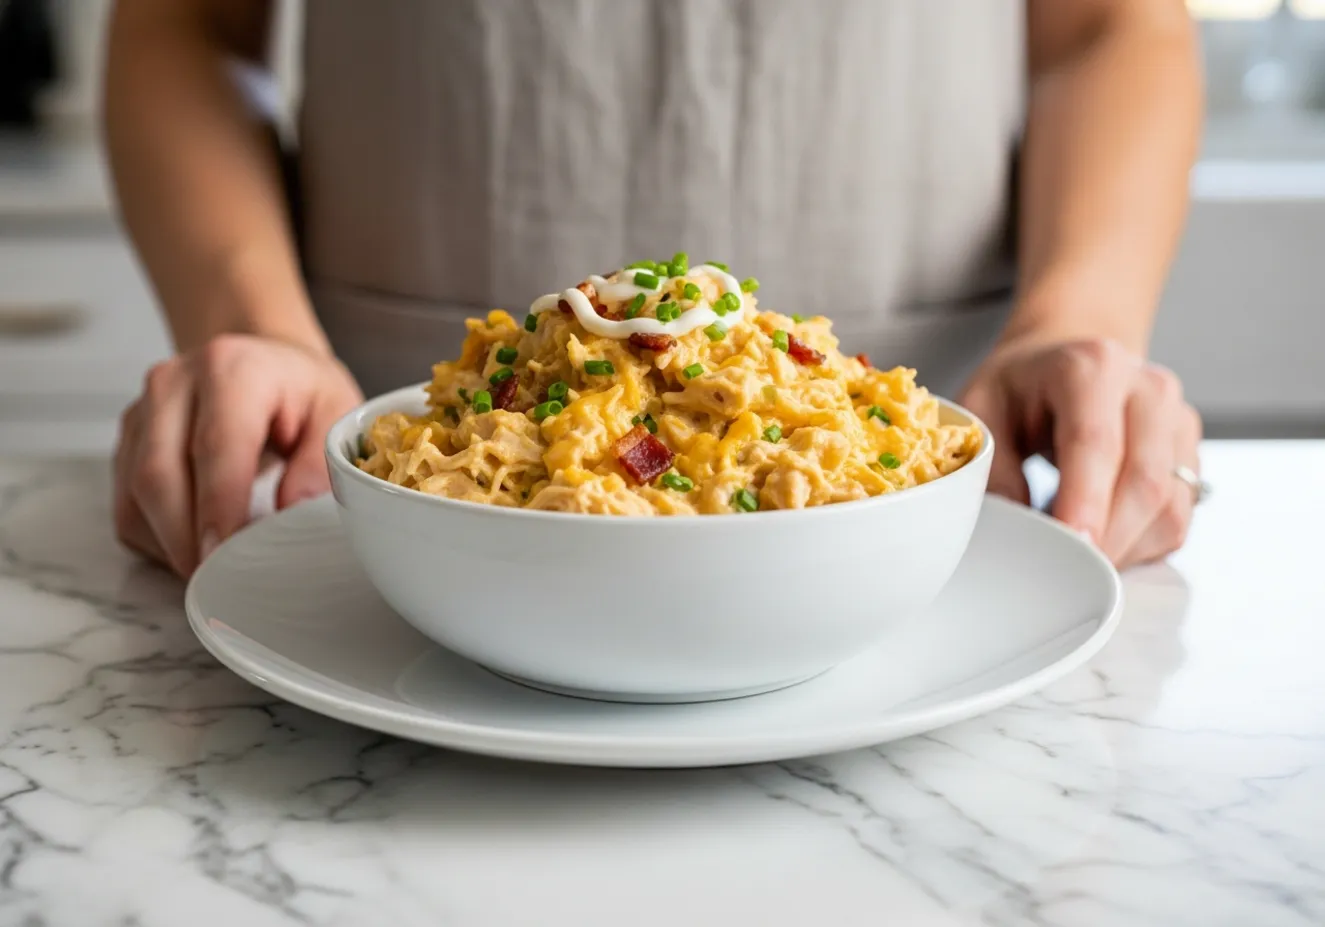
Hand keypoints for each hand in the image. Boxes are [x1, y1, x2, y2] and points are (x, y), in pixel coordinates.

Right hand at [114, 334, 362, 576]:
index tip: (224, 555)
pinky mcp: (127, 444)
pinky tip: (197, 544)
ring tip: (216, 566)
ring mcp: (142, 414)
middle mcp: (173, 385)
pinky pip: (128, 507)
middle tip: (221, 578)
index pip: (214, 448)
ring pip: (136, 497)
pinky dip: (159, 540)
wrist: (258, 359)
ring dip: (172, 544)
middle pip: (159, 476)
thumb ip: (320, 462)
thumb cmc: (299, 390)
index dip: (217, 508)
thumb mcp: (335, 412)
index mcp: (230, 370)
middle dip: (186, 538)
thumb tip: (293, 512)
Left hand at [959, 337, 1201, 568]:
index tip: (1072, 548)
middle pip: (1144, 482)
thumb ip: (993, 471)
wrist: (1067, 358)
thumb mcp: (982, 413)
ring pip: (1169, 505)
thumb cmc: (1021, 387)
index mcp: (1091, 369)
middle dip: (1106, 539)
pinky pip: (1178, 516)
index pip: (1096, 444)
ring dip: (1124, 547)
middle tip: (1065, 571)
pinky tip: (1102, 540)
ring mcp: (1177, 421)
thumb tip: (1017, 535)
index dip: (1086, 504)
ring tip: (1077, 556)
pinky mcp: (1188, 453)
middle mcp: (1147, 390)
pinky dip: (1141, 544)